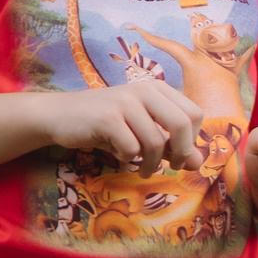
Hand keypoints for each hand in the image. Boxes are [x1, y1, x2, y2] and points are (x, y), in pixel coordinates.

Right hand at [38, 80, 200, 171]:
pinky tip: (117, 154)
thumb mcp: (144, 132)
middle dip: (180, 153)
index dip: (193, 139)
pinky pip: (131, 149)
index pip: (194, 114)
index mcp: (158, 89)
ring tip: (142, 169)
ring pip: (155, 142)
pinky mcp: (106, 118)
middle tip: (171, 167)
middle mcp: (144, 89)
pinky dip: (127, 159)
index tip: (180, 155)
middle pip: (181, 125)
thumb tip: (199, 164)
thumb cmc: (107, 125)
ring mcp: (124, 101)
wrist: (59, 116)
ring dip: (152, 164)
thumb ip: (172, 146)